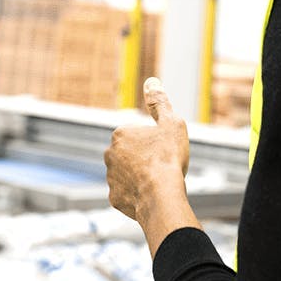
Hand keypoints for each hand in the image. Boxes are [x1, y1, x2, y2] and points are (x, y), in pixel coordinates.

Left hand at [105, 78, 190, 223]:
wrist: (161, 196)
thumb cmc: (167, 157)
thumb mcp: (171, 123)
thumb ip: (159, 102)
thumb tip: (151, 82)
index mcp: (120, 133)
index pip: (138, 134)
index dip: (154, 142)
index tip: (163, 150)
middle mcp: (109, 154)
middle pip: (131, 154)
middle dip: (144, 159)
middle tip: (162, 167)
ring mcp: (110, 177)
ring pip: (127, 174)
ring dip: (140, 177)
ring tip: (157, 183)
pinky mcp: (113, 198)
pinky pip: (126, 194)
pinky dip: (137, 195)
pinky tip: (150, 196)